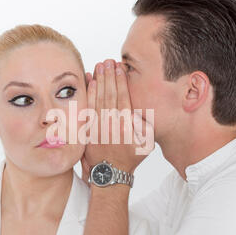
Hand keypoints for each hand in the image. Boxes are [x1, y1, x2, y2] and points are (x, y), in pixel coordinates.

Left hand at [82, 59, 153, 174]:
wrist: (111, 173)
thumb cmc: (131, 157)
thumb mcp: (146, 143)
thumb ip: (144, 124)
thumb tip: (141, 108)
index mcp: (126, 124)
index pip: (123, 96)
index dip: (121, 80)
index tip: (119, 67)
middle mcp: (111, 122)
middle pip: (110, 93)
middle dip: (109, 75)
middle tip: (108, 61)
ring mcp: (98, 125)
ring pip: (98, 97)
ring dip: (99, 80)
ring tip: (99, 66)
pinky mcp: (89, 128)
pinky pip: (88, 106)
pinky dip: (89, 93)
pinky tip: (89, 82)